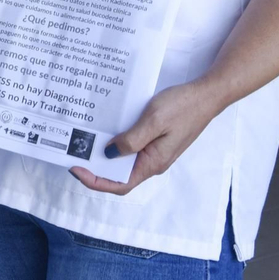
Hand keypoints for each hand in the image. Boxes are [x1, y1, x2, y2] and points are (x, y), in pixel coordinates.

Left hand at [68, 80, 223, 194]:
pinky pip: (131, 146)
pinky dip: (115, 142)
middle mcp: (152, 161)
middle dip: (94, 168)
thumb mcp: (153, 121)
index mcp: (153, 163)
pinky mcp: (154, 140)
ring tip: (82, 142)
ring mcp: (154, 151)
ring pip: (123, 160)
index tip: (75, 168)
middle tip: (72, 153)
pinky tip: (103, 130)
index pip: (120, 184)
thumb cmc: (183, 106)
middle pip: (118, 174)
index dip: (95, 181)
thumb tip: (108, 155)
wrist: (206, 95)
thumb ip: (131, 140)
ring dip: (103, 154)